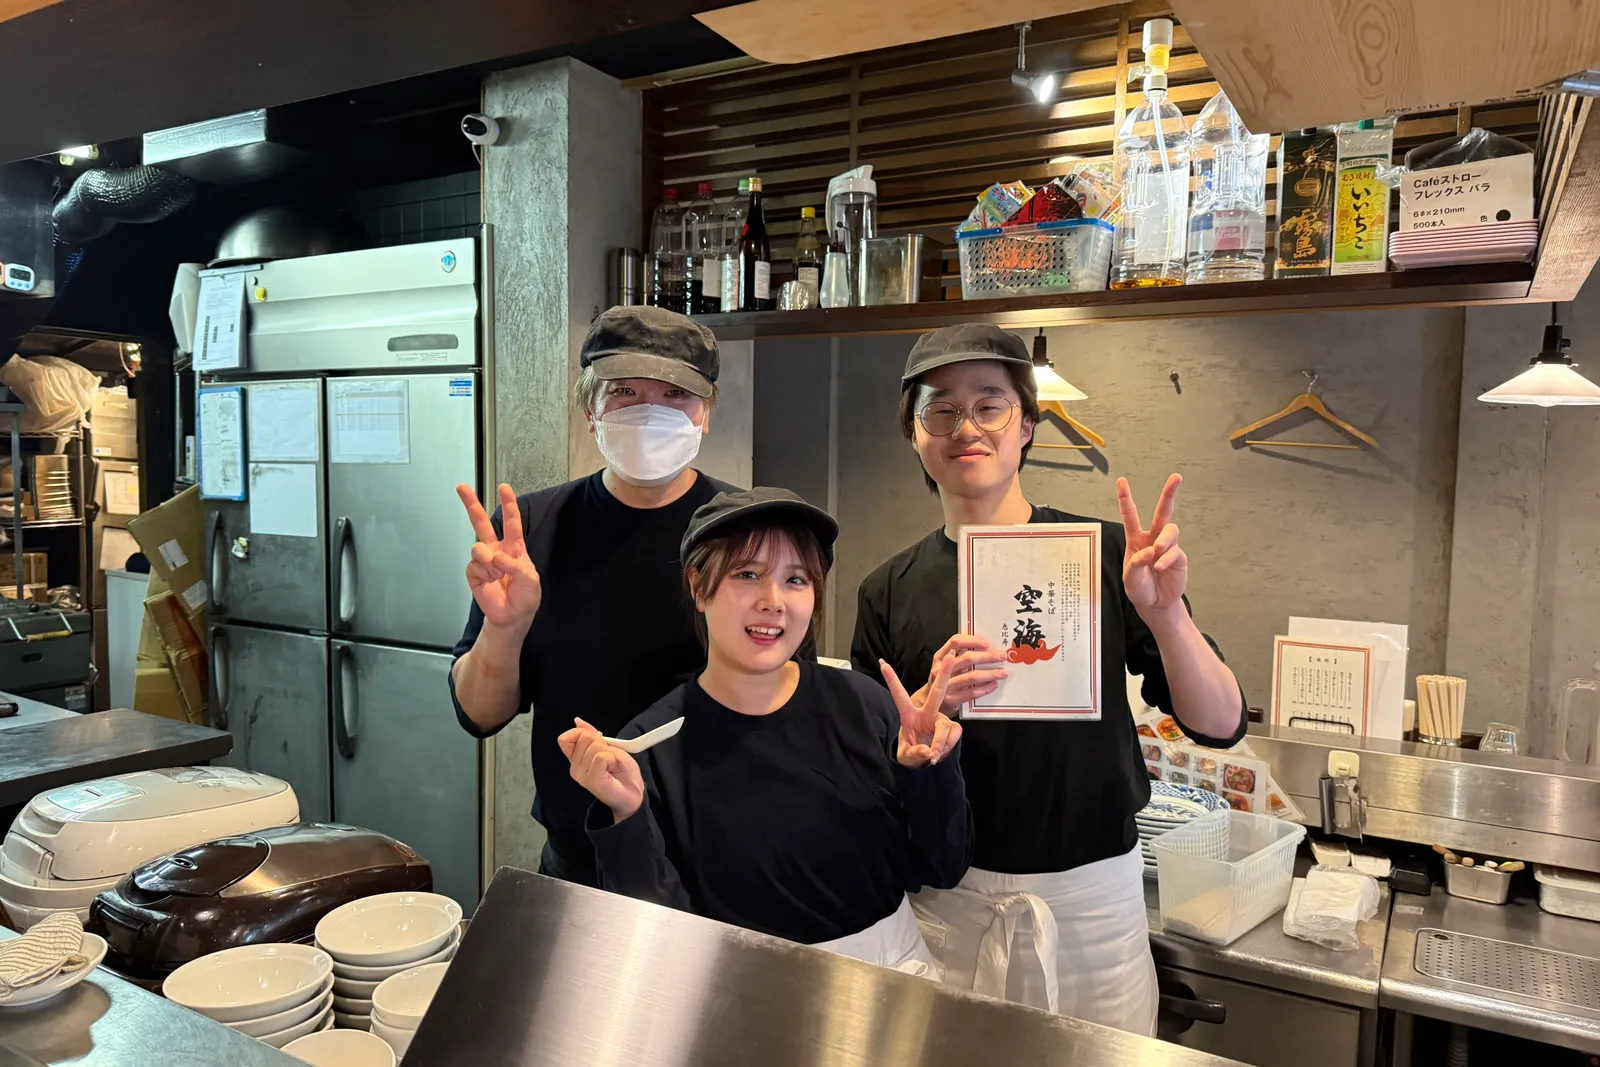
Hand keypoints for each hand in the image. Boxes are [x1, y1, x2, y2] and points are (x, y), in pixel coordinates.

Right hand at [458, 483, 542, 629]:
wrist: (512, 616)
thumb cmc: (525, 597)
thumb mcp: (530, 579)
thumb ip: (515, 565)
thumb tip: (495, 556)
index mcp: (514, 548)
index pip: (512, 522)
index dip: (509, 504)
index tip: (504, 487)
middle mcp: (497, 550)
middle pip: (481, 522)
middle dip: (471, 504)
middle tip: (461, 487)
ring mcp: (484, 560)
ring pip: (478, 547)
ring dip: (489, 561)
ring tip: (497, 575)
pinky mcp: (474, 572)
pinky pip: (474, 565)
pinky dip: (484, 574)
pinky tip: (490, 582)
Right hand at [558, 718, 644, 820]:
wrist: (634, 795)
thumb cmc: (623, 773)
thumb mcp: (608, 748)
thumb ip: (592, 735)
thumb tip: (578, 721)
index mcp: (576, 760)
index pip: (565, 739)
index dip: (581, 733)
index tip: (598, 739)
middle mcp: (575, 768)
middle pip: (584, 737)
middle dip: (601, 742)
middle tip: (610, 757)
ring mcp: (582, 775)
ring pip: (595, 745)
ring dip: (609, 752)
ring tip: (613, 766)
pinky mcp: (592, 780)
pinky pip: (601, 756)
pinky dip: (612, 759)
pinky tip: (613, 770)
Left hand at [881, 658, 961, 767]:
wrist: (926, 761)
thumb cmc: (912, 752)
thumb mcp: (906, 756)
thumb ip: (915, 753)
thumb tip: (928, 751)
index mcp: (908, 715)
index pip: (899, 696)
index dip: (891, 680)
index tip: (882, 663)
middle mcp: (926, 713)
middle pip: (936, 692)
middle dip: (943, 675)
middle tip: (950, 657)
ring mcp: (940, 719)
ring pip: (944, 726)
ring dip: (940, 741)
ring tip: (933, 755)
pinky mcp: (952, 728)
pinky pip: (954, 734)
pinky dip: (948, 746)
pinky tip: (940, 753)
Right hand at [912, 635, 1008, 713]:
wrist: (928, 703)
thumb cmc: (942, 680)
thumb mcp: (945, 665)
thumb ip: (959, 655)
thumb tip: (986, 647)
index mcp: (940, 657)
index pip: (955, 642)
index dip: (973, 640)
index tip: (987, 643)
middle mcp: (941, 670)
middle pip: (967, 658)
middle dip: (988, 656)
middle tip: (1002, 656)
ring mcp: (945, 685)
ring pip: (972, 676)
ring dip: (990, 673)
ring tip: (1003, 672)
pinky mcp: (951, 700)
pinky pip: (972, 693)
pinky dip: (985, 688)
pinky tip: (994, 684)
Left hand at [1118, 474, 1186, 618]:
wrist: (1155, 604)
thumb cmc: (1139, 588)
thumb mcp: (1129, 578)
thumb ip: (1135, 564)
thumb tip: (1150, 550)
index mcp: (1136, 540)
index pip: (1130, 515)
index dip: (1126, 498)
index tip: (1121, 481)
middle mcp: (1153, 539)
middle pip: (1163, 511)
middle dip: (1169, 493)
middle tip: (1176, 477)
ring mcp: (1167, 547)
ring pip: (1171, 529)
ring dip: (1164, 539)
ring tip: (1157, 550)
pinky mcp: (1179, 558)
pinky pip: (1174, 552)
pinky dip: (1166, 559)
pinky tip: (1159, 568)